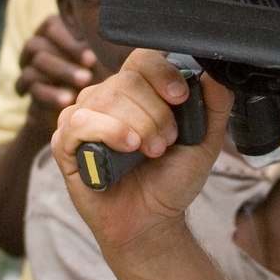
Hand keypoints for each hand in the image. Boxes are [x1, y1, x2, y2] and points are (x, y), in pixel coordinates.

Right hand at [15, 14, 98, 117]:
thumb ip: (100, 44)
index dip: (70, 41)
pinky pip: (33, 88)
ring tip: (83, 85)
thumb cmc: (95, 71)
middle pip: (39, 45)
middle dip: (65, 60)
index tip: (92, 57)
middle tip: (89, 72)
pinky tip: (67, 100)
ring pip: (36, 65)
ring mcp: (28, 65)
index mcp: (53, 29)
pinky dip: (50, 94)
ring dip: (61, 73)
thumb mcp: (100, 57)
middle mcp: (37, 43)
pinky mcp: (26, 87)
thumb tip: (112, 34)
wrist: (77, 103)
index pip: (52, 26)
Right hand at [53, 49, 228, 261]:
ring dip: (137, 125)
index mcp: (137, 91)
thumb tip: (215, 73)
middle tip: (165, 142)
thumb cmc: (170, 180)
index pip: (143, 58)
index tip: (181, 97)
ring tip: (149, 152)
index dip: (162, 73)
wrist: (151, 221)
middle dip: (155, 112)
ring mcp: (83, 117)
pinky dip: (108, 131)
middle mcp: (107, 98)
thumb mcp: (205, 141)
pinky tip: (127, 147)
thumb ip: (215, 105)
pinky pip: (79, 121)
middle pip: (127, 80)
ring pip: (106, 97)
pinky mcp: (65, 142)